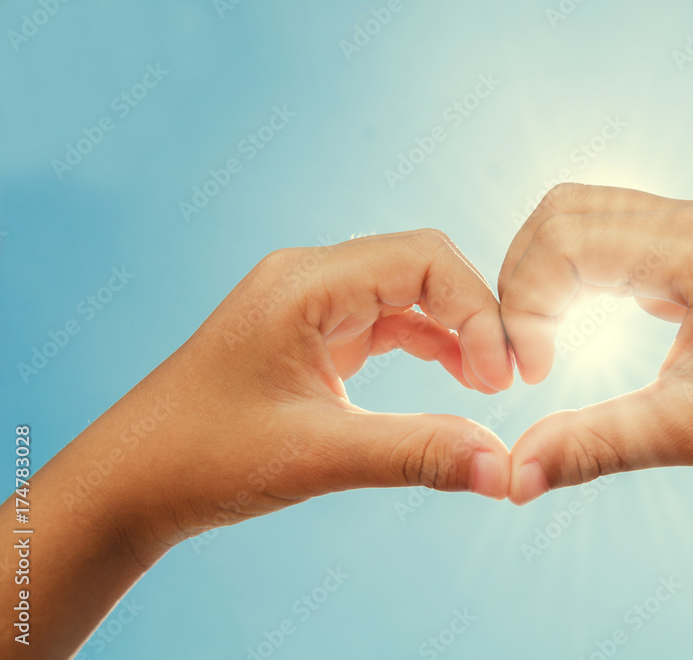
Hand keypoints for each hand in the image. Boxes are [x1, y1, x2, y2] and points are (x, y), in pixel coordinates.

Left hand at [82, 230, 514, 559]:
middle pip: (423, 265)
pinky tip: (457, 378)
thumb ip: (417, 454)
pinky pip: (387, 321)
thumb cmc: (202, 458)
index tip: (503, 379)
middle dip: (475, 314)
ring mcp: (310, 303)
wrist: (132, 483)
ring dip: (456, 330)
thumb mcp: (319, 455)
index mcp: (306, 284)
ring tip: (489, 384)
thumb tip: (503, 469)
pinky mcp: (312, 333)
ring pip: (408, 292)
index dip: (479, 311)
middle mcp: (309, 279)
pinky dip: (429, 345)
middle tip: (509, 378)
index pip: (425, 261)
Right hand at [499, 183, 692, 503]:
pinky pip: (606, 234)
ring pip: (578, 215)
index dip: (527, 305)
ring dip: (542, 275)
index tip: (533, 374)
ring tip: (543, 342)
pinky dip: (571, 274)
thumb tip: (516, 476)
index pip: (565, 240)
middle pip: (561, 211)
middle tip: (526, 354)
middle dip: (523, 281)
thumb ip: (597, 445)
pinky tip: (574, 325)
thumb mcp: (691, 431)